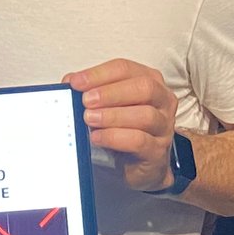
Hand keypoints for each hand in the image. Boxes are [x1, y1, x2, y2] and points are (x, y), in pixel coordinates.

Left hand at [65, 59, 176, 193]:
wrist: (137, 165)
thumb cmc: (122, 128)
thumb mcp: (106, 105)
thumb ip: (90, 91)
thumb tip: (70, 81)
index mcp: (149, 80)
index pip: (125, 68)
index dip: (99, 74)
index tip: (76, 82)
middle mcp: (161, 100)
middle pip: (143, 87)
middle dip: (111, 93)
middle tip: (87, 101)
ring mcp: (164, 126)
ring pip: (144, 115)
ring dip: (113, 116)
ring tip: (90, 119)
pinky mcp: (158, 151)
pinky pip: (139, 141)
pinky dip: (115, 137)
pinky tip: (97, 137)